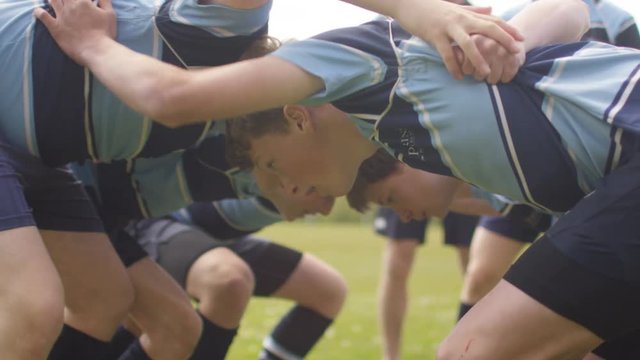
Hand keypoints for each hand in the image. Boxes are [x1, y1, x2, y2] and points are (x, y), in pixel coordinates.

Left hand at [34, 0, 115, 65]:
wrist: (96, 50)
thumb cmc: (105, 33)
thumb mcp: (110, 14)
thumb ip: (105, 1)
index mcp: (83, 2)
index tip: (82, 2)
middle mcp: (70, 6)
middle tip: (67, 2)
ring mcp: (61, 16)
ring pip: (53, 1)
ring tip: (52, 0)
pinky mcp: (55, 27)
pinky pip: (43, 16)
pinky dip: (39, 12)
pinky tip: (37, 10)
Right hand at [394, 0, 523, 79]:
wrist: (409, 2)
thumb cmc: (432, 7)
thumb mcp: (456, 8)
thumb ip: (474, 11)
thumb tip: (492, 10)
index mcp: (467, 14)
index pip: (493, 21)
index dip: (508, 29)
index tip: (522, 39)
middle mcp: (461, 19)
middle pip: (488, 28)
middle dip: (503, 40)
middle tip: (516, 52)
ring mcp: (448, 27)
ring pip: (468, 43)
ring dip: (478, 58)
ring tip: (486, 73)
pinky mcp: (435, 35)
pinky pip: (446, 53)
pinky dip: (453, 66)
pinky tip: (459, 77)